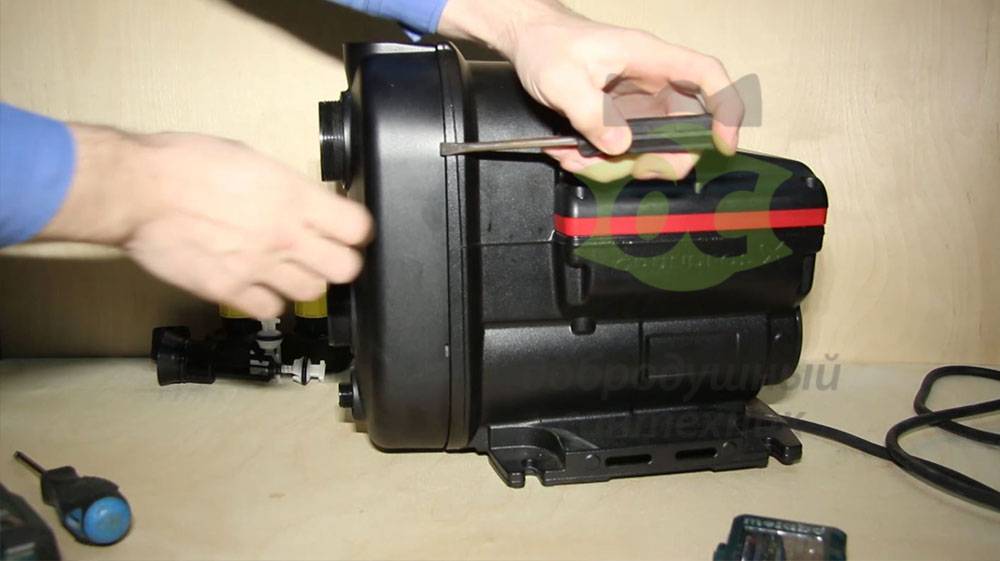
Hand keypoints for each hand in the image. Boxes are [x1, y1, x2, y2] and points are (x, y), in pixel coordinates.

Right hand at [39, 125, 372, 317]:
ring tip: (287, 269)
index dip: (357, 230)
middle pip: (344, 269)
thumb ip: (285, 187)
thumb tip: (303, 200)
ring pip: (311, 293)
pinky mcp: (231, 290)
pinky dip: (268, 302)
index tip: (350, 231)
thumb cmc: (185, 163)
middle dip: (340, 262)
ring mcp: (260, 266)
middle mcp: (285, 235)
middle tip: (326, 254)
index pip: (357, 227)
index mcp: (294, 195)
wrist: (139, 190)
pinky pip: (269, 310)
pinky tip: (258, 287)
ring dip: (303, 282)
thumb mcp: (251, 159)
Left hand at [439, 0, 743, 180]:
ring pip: (648, 147)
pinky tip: (570, 152)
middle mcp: (651, 82)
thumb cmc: (548, 45)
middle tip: (636, 170)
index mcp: (650, 59)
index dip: (726, 109)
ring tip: (575, 155)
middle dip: (662, 157)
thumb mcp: (562, 79)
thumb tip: (620, 146)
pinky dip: (597, 161)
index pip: (706, 77)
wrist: (529, 41)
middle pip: (683, 126)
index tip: (725, 144)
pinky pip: (621, 151)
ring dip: (615, 164)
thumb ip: (591, 113)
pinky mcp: (618, 120)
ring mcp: (636, 104)